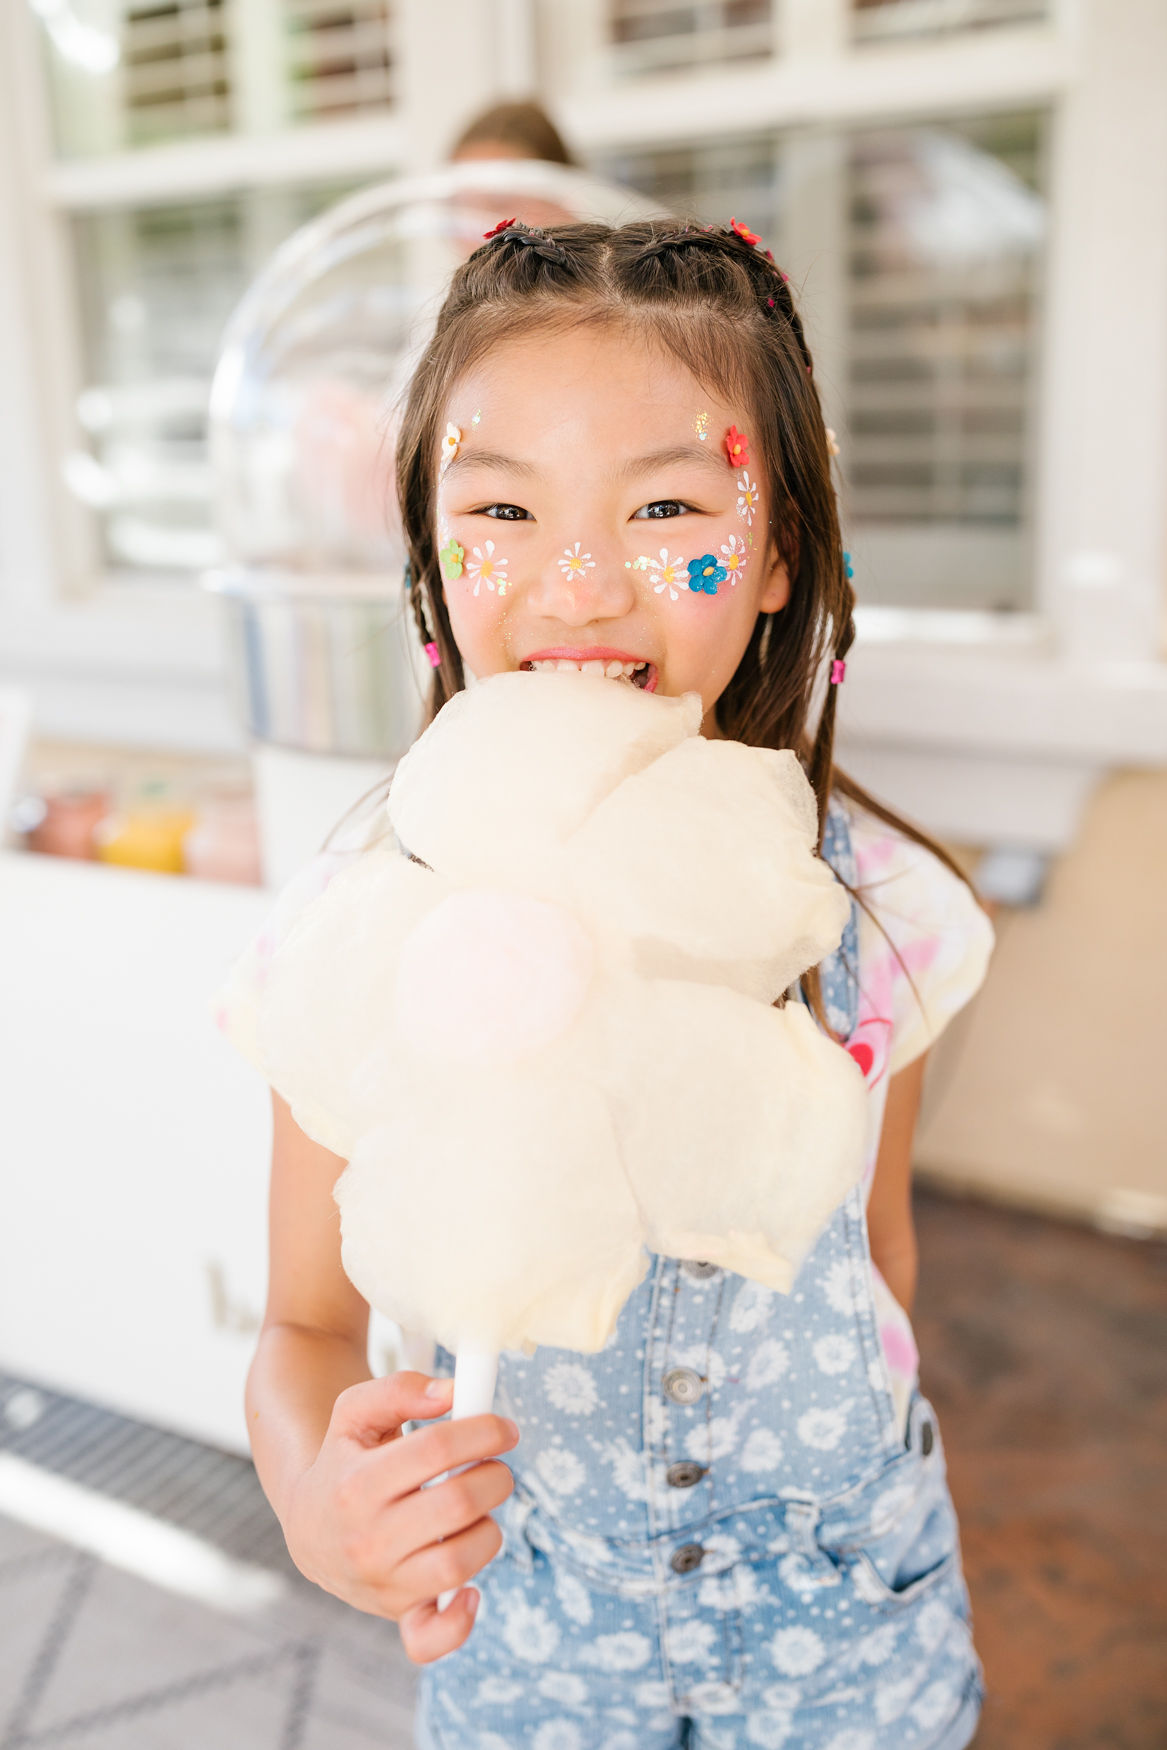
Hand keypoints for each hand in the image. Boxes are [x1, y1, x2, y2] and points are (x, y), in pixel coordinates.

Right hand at [283, 1371, 518, 1661]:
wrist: (311, 1527)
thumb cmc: (344, 1460)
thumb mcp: (355, 1412)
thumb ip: (401, 1390)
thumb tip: (451, 1393)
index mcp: (356, 1483)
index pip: (437, 1450)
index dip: (483, 1431)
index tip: (504, 1429)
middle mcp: (367, 1538)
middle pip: (458, 1504)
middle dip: (495, 1477)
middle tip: (496, 1468)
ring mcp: (381, 1582)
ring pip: (460, 1562)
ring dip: (489, 1529)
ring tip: (479, 1512)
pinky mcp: (395, 1613)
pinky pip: (429, 1639)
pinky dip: (459, 1623)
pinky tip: (472, 1593)